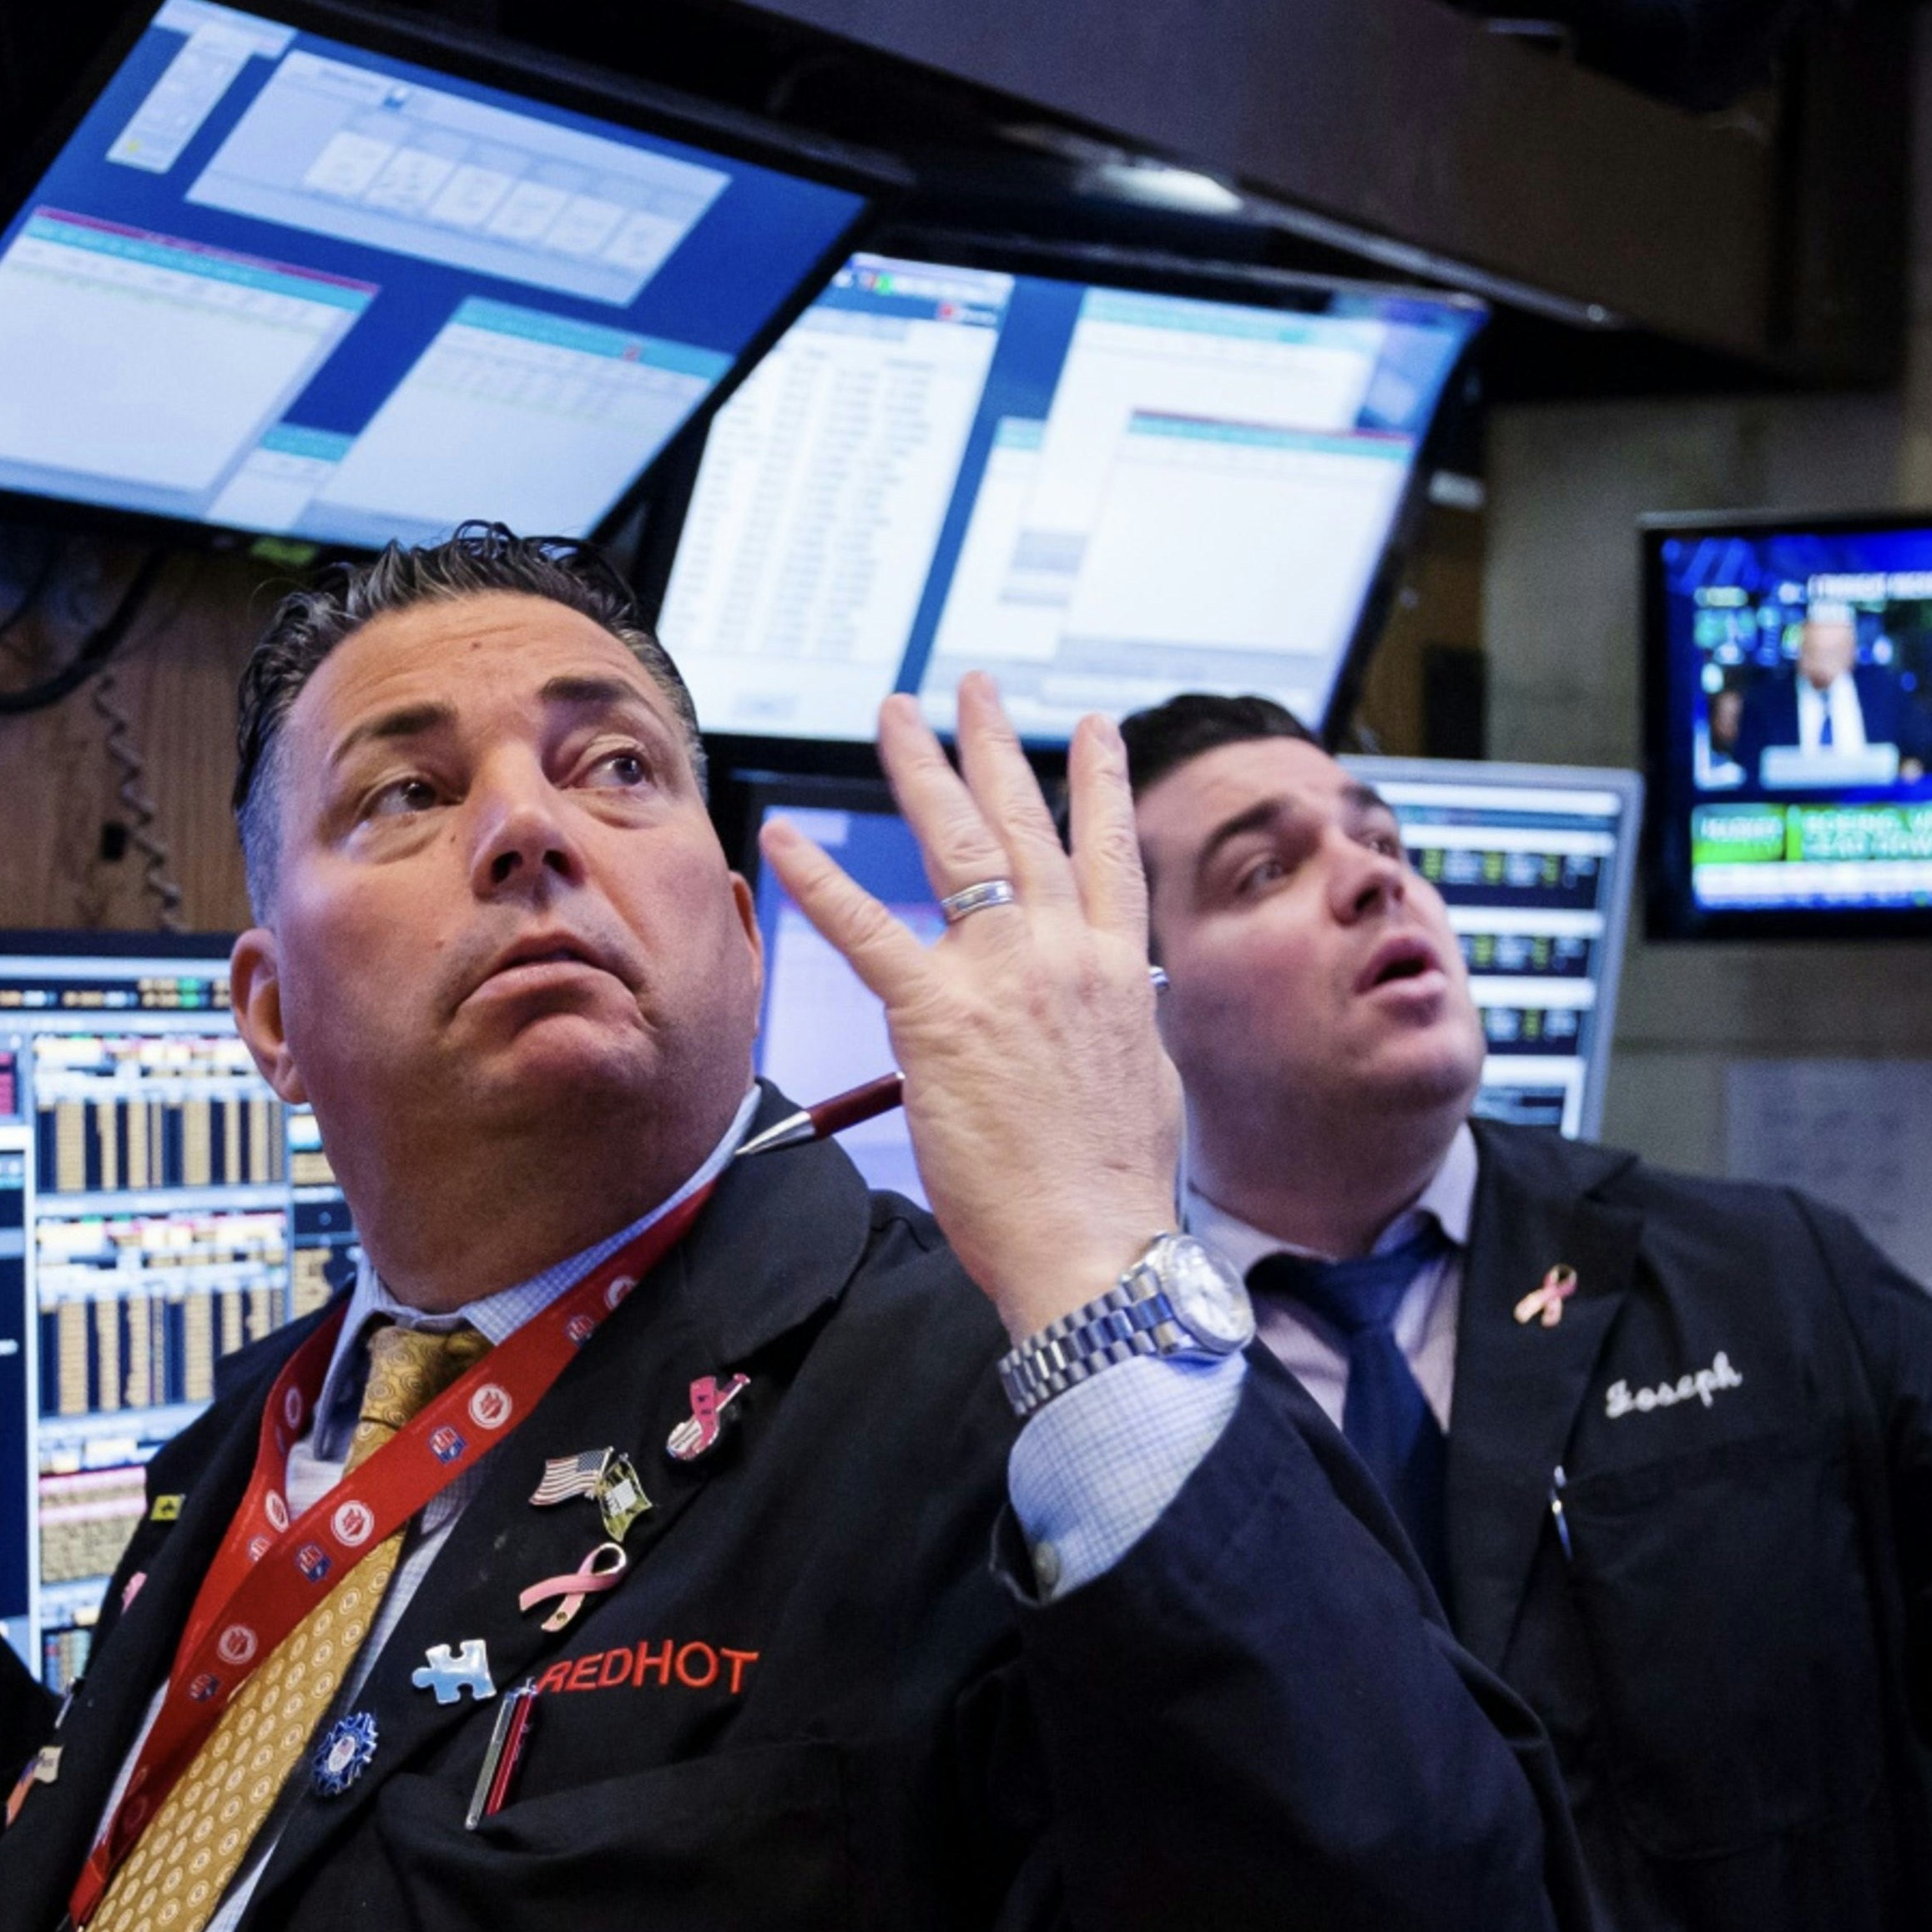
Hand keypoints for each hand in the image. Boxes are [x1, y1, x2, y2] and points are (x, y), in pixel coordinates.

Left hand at [757, 674, 1182, 1340]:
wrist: (1096, 1245)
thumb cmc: (1115, 1190)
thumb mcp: (1145, 1084)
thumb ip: (1121, 1029)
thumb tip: (1115, 1013)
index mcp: (1116, 971)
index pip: (1111, 854)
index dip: (1102, 783)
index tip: (1095, 728)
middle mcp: (1065, 954)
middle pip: (1027, 824)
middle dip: (995, 745)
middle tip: (974, 687)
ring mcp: (1000, 977)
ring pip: (958, 846)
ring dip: (924, 769)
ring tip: (900, 713)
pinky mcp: (937, 1017)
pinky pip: (868, 931)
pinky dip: (822, 879)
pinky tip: (785, 836)